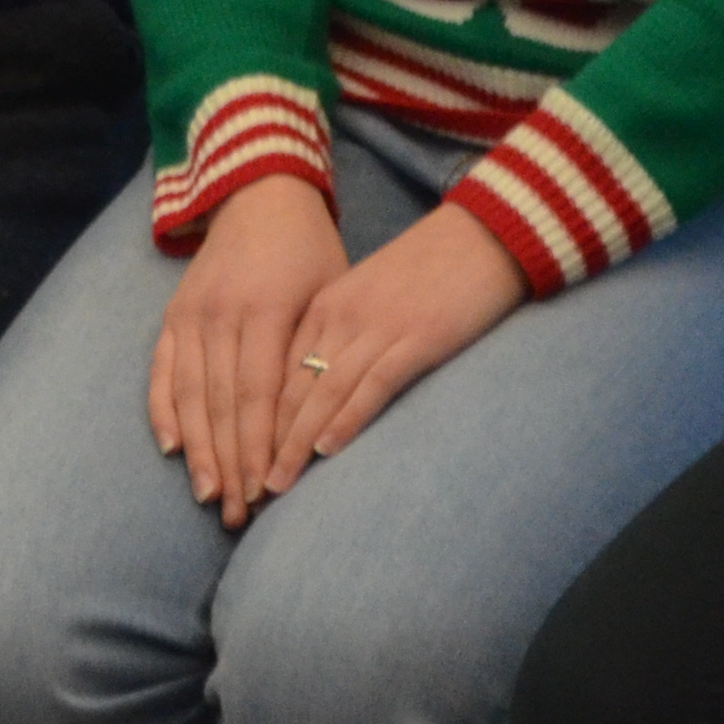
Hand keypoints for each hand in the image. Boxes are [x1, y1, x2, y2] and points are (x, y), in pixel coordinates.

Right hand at [146, 175, 343, 527]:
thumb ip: (311, 355)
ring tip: (208, 495)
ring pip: (189, 395)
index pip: (256, 396)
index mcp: (261, 310)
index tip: (265, 495)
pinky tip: (172, 448)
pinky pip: (162, 371)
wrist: (259, 193)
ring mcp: (189, 315)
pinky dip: (163, 411)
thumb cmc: (310, 251)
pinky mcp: (173, 315)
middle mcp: (218, 315)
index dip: (258, 449)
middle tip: (237, 515)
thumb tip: (311, 429)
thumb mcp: (327, 294)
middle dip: (229, 465)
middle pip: (220, 405)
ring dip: (198, 450)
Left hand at [265, 204, 527, 496]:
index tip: (239, 463)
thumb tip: (320, 390)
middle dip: (265, 444)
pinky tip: (327, 449)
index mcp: (324, 306)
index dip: (254, 422)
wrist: (484, 233)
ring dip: (295, 443)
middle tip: (246, 489)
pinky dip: (346, 419)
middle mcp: (340, 316)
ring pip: (321, 392)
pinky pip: (371, 385)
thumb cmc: (430, 271)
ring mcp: (376, 327)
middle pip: (289, 389)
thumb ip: (343, 337)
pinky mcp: (415, 338)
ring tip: (276, 486)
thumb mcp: (371, 299)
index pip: (275, 373)